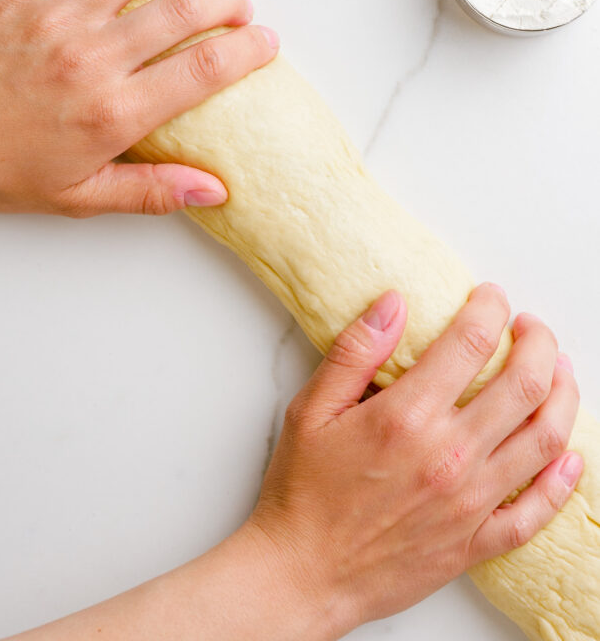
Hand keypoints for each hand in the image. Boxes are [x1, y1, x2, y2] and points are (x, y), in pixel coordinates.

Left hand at [0, 0, 278, 214]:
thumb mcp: (79, 196)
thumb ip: (151, 191)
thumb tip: (213, 192)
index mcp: (115, 112)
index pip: (205, 70)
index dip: (246, 50)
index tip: (264, 42)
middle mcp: (96, 58)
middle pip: (185, 12)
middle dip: (227, 1)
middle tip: (240, 4)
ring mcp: (62, 17)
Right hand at [246, 283, 581, 636]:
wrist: (302, 574)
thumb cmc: (302, 490)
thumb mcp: (311, 408)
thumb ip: (354, 351)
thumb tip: (393, 303)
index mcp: (406, 417)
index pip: (470, 342)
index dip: (490, 308)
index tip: (491, 295)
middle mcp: (449, 456)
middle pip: (524, 384)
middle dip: (539, 343)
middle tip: (531, 328)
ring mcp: (469, 502)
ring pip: (545, 439)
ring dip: (563, 397)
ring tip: (560, 374)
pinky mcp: (476, 542)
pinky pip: (537, 511)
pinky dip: (562, 480)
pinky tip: (568, 455)